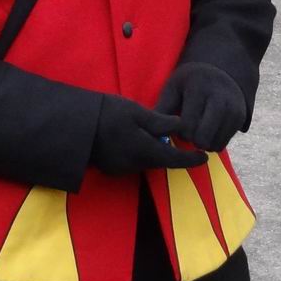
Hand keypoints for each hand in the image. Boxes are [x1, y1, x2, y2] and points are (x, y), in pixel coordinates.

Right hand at [90, 94, 207, 175]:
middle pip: (160, 162)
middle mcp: (136, 165)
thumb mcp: (135, 111)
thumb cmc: (107, 113)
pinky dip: (138, 153)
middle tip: (177, 140)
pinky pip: (132, 162)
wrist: (75, 124)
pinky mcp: (110, 167)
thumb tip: (182, 126)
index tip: (205, 158)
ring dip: (153, 152)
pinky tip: (131, 139)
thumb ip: (159, 121)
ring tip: (153, 136)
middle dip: (170, 153)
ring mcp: (122, 168)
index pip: (175, 159)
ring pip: (146, 162)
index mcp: (146, 151)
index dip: (191, 159)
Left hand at [156, 63, 246, 151]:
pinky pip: (224, 143)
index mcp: (198, 88)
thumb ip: (163, 108)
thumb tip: (151, 132)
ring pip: (214, 144)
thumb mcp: (173, 87)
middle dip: (191, 140)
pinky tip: (206, 131)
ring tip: (195, 130)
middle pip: (202, 138)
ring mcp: (233, 109)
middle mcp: (219, 98)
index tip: (175, 125)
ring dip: (202, 143)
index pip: (187, 126)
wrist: (219, 72)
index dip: (178, 132)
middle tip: (186, 132)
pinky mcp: (240, 119)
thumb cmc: (189, 82)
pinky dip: (213, 143)